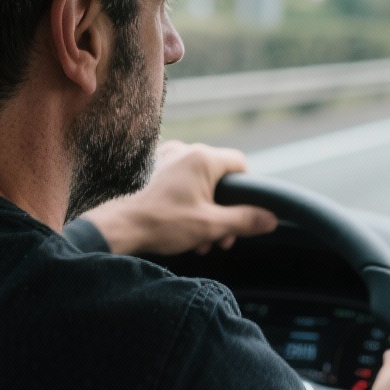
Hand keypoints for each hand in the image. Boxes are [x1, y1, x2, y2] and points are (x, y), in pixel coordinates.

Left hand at [81, 140, 277, 255]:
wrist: (118, 227)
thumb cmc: (162, 223)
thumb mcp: (211, 226)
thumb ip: (245, 220)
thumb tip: (271, 219)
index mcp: (203, 158)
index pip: (240, 164)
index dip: (246, 190)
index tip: (243, 212)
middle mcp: (185, 150)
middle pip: (219, 177)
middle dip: (223, 210)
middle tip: (220, 237)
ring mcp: (165, 157)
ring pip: (198, 182)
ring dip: (205, 210)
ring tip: (199, 239)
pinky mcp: (151, 167)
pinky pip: (179, 181)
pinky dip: (186, 201)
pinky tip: (180, 225)